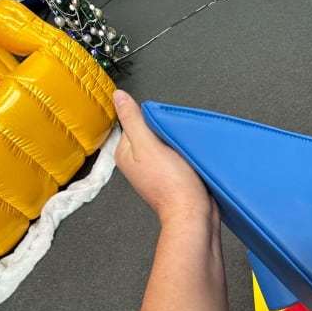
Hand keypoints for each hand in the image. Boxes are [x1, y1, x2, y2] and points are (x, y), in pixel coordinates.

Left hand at [113, 90, 212, 225]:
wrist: (193, 213)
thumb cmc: (172, 185)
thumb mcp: (148, 144)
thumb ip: (132, 119)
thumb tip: (118, 96)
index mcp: (124, 154)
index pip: (135, 122)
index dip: (152, 120)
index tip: (162, 129)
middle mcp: (136, 163)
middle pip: (151, 132)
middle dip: (165, 131)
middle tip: (173, 142)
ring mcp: (153, 171)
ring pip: (165, 144)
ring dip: (176, 142)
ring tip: (182, 152)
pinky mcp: (170, 177)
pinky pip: (176, 156)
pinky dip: (183, 154)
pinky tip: (188, 160)